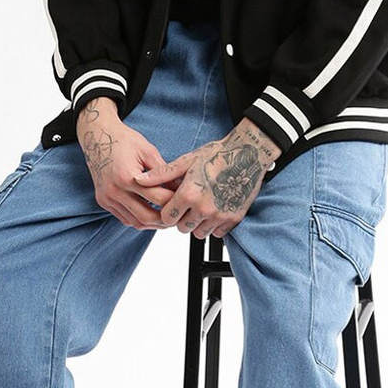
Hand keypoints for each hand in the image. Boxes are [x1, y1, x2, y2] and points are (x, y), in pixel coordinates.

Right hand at [76, 96, 175, 229]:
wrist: (97, 137)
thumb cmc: (124, 140)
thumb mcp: (148, 151)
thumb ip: (164, 172)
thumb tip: (179, 189)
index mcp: (127, 176)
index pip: (157, 198)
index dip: (174, 200)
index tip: (184, 199)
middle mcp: (114, 191)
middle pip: (146, 216)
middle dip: (165, 219)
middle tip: (178, 215)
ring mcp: (107, 198)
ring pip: (134, 222)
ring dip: (152, 223)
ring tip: (167, 217)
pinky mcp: (103, 201)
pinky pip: (124, 218)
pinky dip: (139, 220)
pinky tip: (151, 214)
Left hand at [133, 118, 280, 238]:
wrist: (248, 154)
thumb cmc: (217, 154)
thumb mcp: (186, 161)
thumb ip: (161, 174)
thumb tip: (138, 180)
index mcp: (189, 194)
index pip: (167, 218)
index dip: (167, 211)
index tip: (172, 204)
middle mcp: (204, 208)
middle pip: (182, 228)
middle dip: (181, 218)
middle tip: (188, 204)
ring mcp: (220, 215)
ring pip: (199, 233)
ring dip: (197, 224)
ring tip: (201, 206)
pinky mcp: (234, 219)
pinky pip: (217, 233)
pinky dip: (214, 225)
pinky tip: (215, 208)